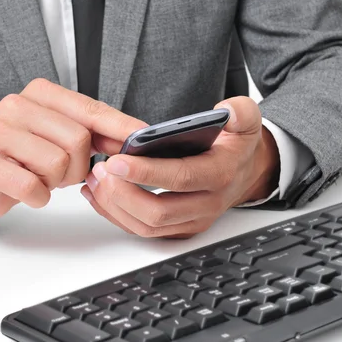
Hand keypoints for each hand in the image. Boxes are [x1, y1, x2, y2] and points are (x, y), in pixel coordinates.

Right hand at [0, 78, 146, 221]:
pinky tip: (30, 191)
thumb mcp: (62, 139)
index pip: (90, 109)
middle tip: (63, 173)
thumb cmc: (27, 158)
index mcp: (40, 93)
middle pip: (78, 139)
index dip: (120, 127)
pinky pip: (32, 187)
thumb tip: (137, 138)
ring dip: (57, 182)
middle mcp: (16, 105)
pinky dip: (39, 197)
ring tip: (42, 178)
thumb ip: (97, 134)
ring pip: (58, 163)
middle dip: (79, 167)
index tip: (143, 138)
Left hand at [80, 97, 279, 238]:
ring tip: (96, 181)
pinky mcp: (179, 229)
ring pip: (147, 227)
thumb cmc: (236, 148)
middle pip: (159, 212)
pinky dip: (117, 216)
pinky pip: (144, 231)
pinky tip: (99, 195)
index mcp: (220, 175)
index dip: (146, 172)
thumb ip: (241, 112)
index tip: (117, 161)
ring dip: (115, 207)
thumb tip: (227, 110)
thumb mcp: (245, 123)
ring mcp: (192, 221)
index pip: (181, 178)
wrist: (244, 174)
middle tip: (101, 171)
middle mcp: (206, 204)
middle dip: (122, 194)